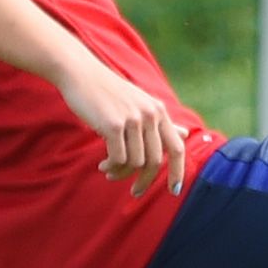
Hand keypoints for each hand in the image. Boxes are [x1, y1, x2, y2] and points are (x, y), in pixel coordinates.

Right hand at [57, 60, 187, 195]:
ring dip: (122, 173)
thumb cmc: (110, 93)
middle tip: (135, 193)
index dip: (179, 172)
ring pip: (135, 163)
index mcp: (159, 111)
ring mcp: (132, 119)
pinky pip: (118, 159)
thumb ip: (162, 122)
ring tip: (109, 171)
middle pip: (155, 161)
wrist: (82, 75)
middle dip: (145, 181)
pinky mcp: (113, 125)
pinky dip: (111, 167)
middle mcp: (150, 114)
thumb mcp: (140, 104)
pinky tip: (102, 165)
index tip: (175, 191)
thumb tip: (186, 134)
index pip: (177, 148)